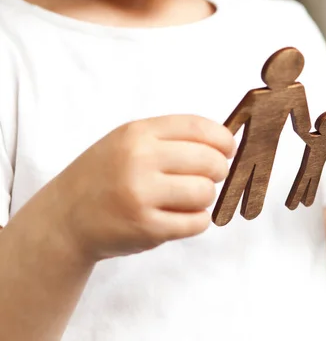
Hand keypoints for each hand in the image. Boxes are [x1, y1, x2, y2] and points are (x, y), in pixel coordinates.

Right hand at [46, 115, 235, 261]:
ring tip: (186, 199)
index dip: (224, 140)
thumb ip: (171, 138)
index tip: (229, 150)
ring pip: (206, 193)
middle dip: (218, 171)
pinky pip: (197, 222)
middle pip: (210, 161)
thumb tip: (225, 141)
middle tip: (207, 177)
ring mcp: (141, 195)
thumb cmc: (106, 174)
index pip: (199, 128)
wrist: (66, 217)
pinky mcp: (147, 228)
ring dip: (204, 198)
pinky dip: (196, 220)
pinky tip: (179, 216)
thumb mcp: (129, 141)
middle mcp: (139, 160)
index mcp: (138, 133)